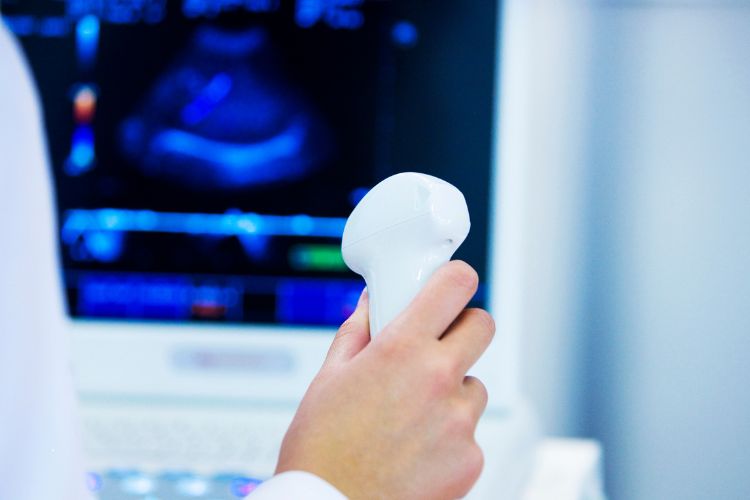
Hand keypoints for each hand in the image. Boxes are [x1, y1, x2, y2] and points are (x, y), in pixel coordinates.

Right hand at [275, 261, 494, 498]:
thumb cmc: (321, 449)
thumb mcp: (329, 378)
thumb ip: (359, 332)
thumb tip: (373, 303)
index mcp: (401, 349)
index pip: (455, 285)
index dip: (456, 278)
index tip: (452, 283)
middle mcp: (438, 379)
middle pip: (482, 326)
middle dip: (463, 328)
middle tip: (438, 344)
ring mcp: (459, 421)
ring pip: (474, 385)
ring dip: (452, 390)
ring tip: (413, 416)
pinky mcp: (471, 458)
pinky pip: (470, 431)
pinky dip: (450, 435)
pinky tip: (417, 449)